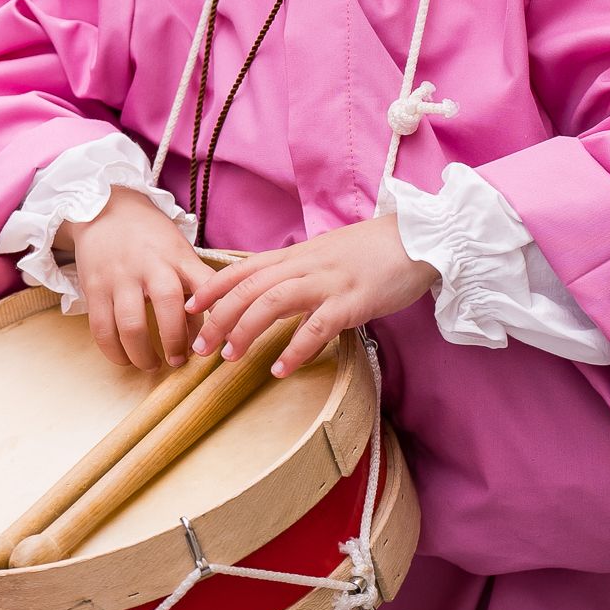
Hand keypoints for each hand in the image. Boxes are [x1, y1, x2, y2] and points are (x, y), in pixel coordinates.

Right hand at [60, 190, 209, 369]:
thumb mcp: (179, 251)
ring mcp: (119, 277)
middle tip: (179, 360)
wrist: (105, 209)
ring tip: (152, 364)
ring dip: (143, 354)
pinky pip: (102, 328)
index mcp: (177, 256)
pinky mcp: (94, 288)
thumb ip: (193, 286)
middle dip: (176, 340)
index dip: (215, 311)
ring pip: (131, 324)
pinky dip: (114, 351)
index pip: (204, 283)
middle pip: (168, 305)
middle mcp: (149, 265)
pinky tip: (124, 358)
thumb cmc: (150, 237)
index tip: (218, 338)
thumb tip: (204, 334)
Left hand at [186, 216, 438, 375]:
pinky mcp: (354, 301)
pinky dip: (295, 349)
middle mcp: (305, 265)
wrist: (421, 239)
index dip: (212, 287)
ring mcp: (329, 282)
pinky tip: (280, 370)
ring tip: (229, 359)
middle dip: (218, 317)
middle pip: (249, 287)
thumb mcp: (326, 255)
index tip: (188, 308)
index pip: (243, 267)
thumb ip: (299, 270)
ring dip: (246, 330)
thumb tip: (272, 288)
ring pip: (273, 302)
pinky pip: (317, 326)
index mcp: (297, 255)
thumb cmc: (374, 251)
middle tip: (199, 347)